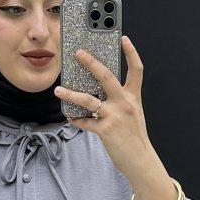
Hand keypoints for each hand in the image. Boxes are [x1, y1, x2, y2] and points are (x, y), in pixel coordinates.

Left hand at [53, 35, 152, 181]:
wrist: (141, 161)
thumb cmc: (134, 138)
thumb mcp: (133, 114)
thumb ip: (120, 101)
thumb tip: (99, 93)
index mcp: (133, 97)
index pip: (136, 70)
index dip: (131, 53)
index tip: (124, 38)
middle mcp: (124, 104)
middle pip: (106, 76)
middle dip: (91, 63)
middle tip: (78, 53)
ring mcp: (114, 117)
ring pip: (88, 100)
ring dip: (70, 94)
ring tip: (58, 90)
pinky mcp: (105, 130)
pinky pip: (85, 122)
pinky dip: (76, 119)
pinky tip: (70, 117)